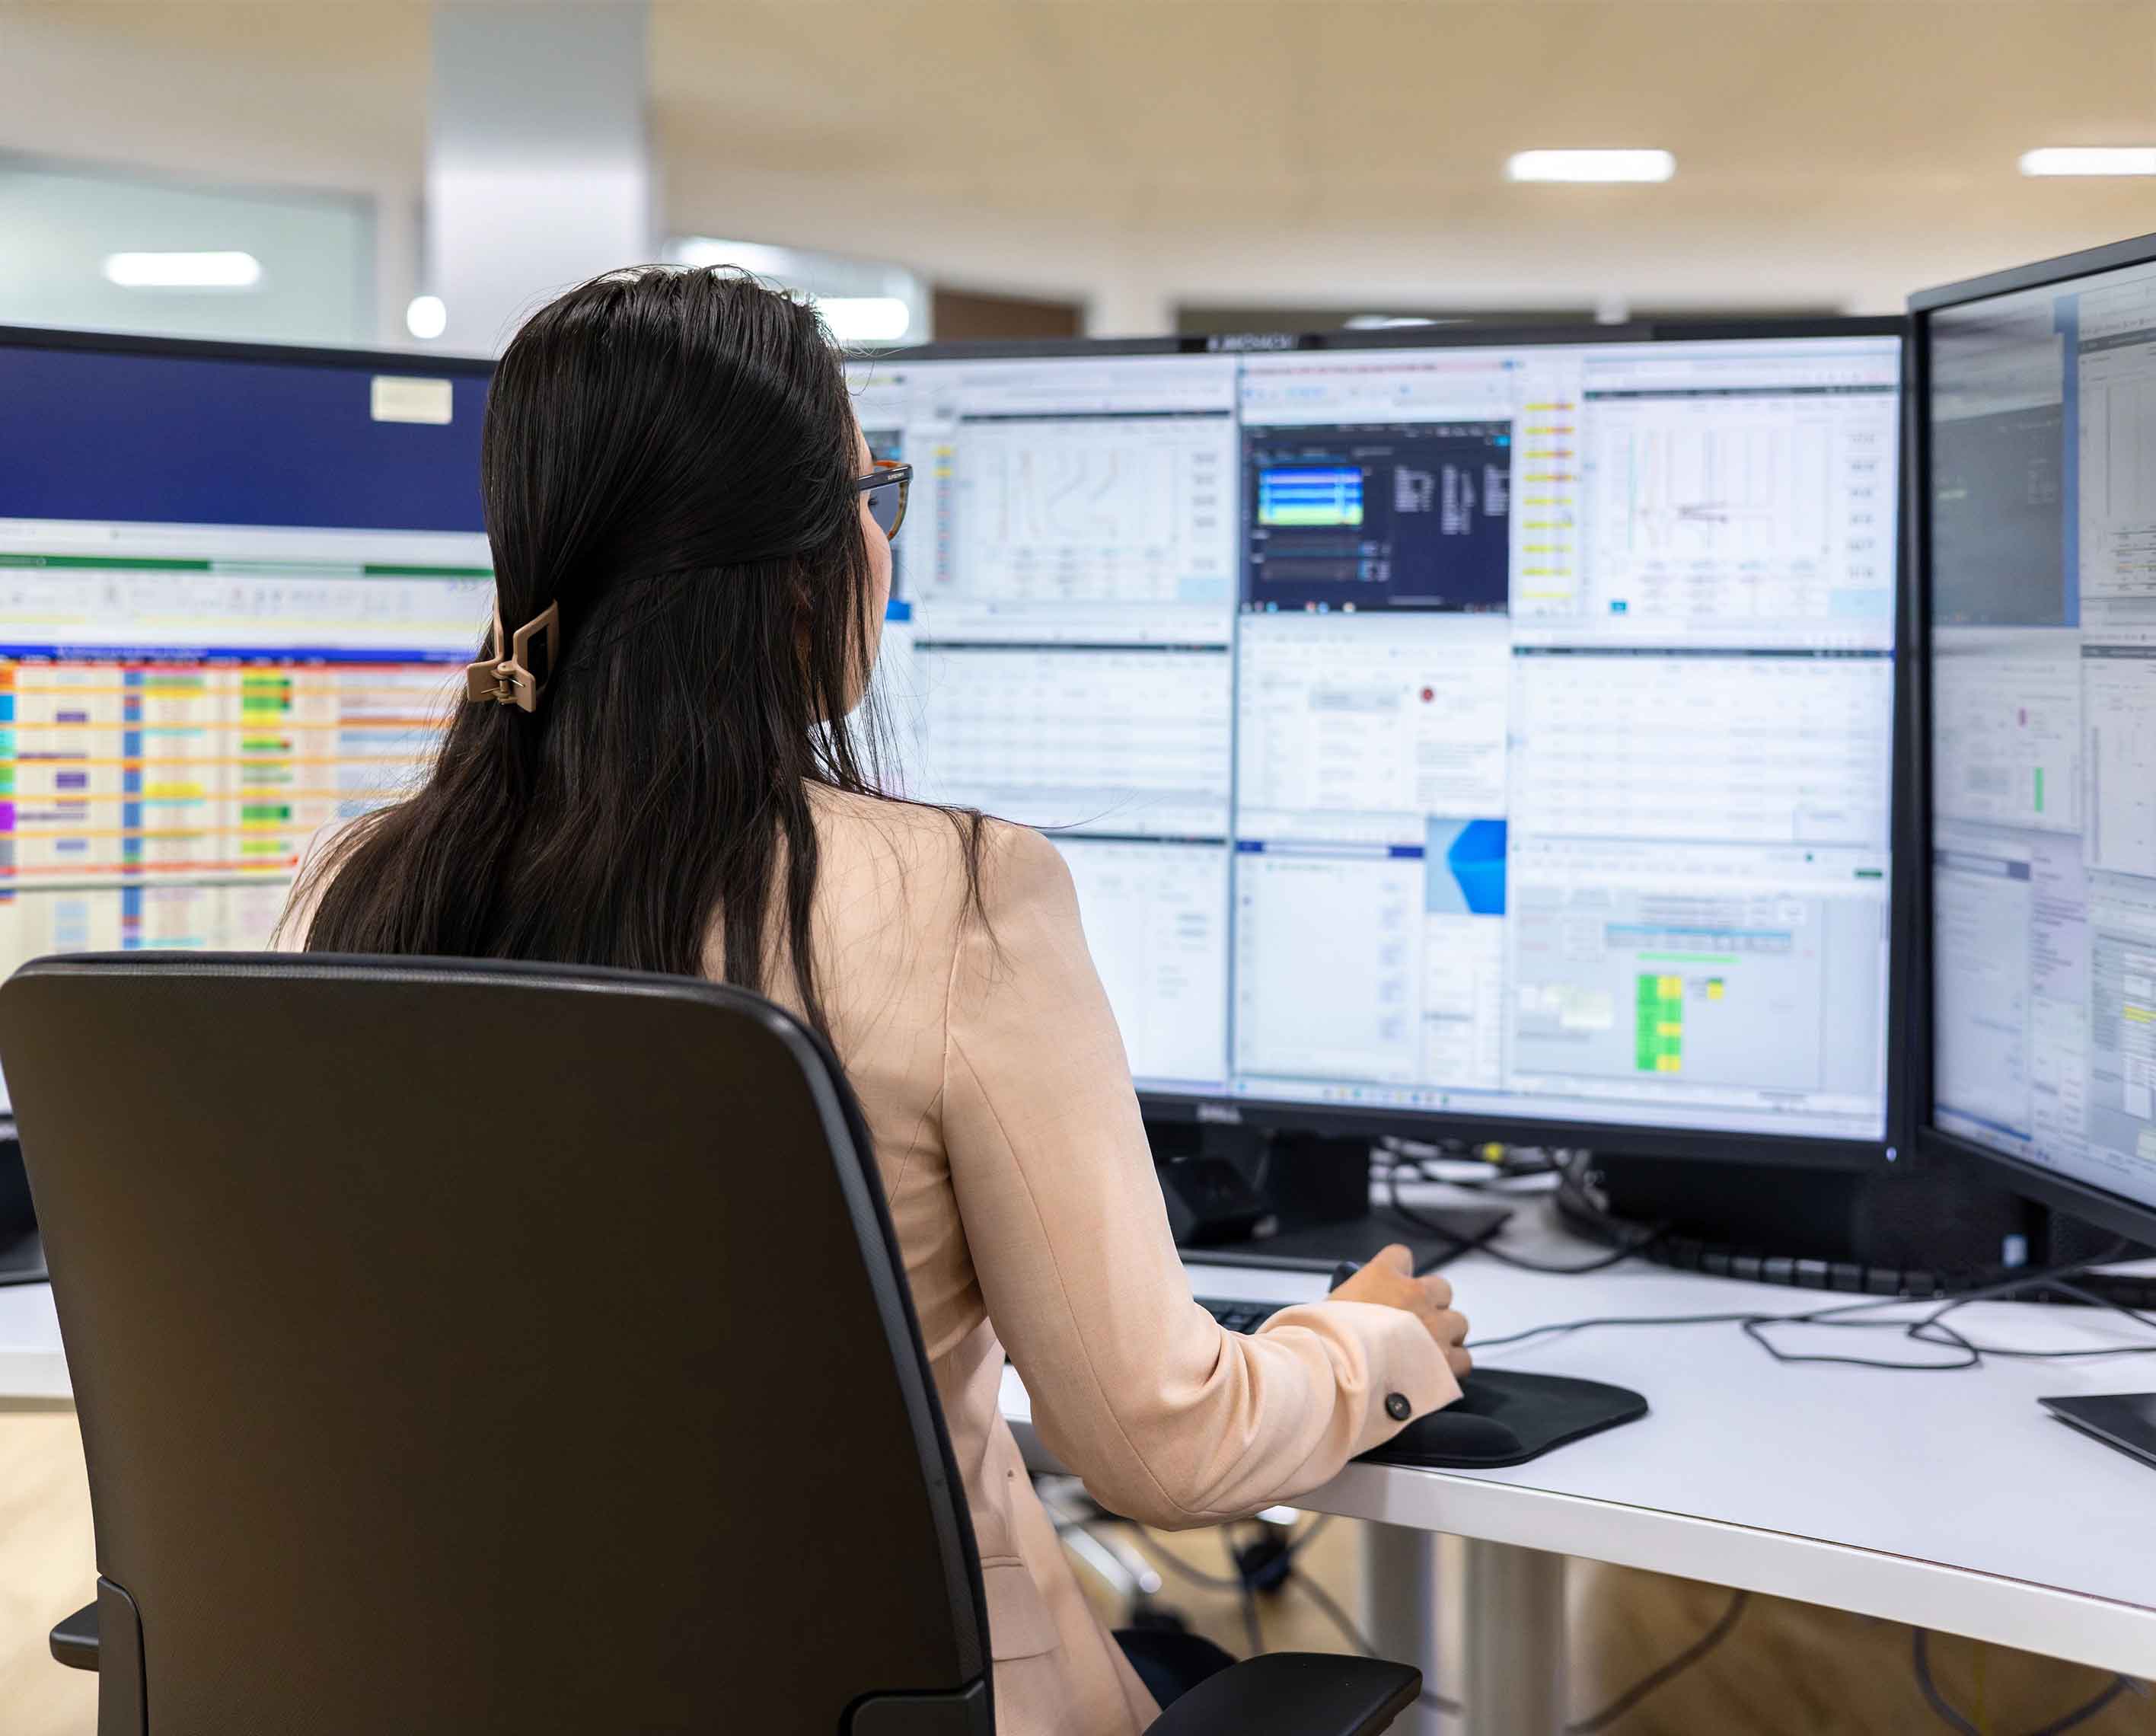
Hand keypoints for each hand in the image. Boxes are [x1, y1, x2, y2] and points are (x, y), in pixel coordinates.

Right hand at [1331, 1244, 1470, 1380]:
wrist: (1337, 1374)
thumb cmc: (1325, 1339)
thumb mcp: (1329, 1305)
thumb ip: (1350, 1300)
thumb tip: (1357, 1311)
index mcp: (1383, 1275)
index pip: (1401, 1256)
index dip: (1398, 1274)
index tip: (1392, 1289)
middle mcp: (1415, 1294)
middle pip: (1441, 1289)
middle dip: (1431, 1305)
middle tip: (1414, 1326)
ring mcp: (1435, 1326)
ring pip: (1458, 1322)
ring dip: (1445, 1334)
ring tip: (1427, 1351)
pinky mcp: (1447, 1360)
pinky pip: (1464, 1358)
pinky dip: (1452, 1365)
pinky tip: (1435, 1372)